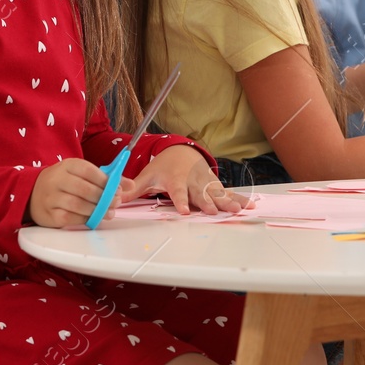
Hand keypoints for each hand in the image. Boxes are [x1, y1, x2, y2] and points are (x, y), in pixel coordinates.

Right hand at [28, 158, 112, 227]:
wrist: (33, 193)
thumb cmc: (65, 183)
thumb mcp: (81, 174)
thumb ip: (106, 178)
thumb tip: (131, 185)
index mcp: (67, 165)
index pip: (89, 171)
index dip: (106, 181)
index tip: (118, 189)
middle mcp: (57, 180)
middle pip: (85, 189)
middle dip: (105, 198)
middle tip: (116, 203)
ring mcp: (50, 197)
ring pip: (78, 205)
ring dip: (97, 210)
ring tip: (109, 212)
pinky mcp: (48, 214)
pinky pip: (69, 218)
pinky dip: (84, 219)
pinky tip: (93, 218)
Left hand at [124, 144, 252, 214]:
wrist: (182, 152)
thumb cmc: (163, 167)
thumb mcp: (147, 175)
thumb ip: (133, 188)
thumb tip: (114, 197)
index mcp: (176, 180)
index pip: (178, 192)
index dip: (181, 201)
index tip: (185, 211)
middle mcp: (193, 181)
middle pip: (201, 194)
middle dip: (209, 203)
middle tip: (215, 212)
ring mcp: (206, 183)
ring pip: (217, 193)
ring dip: (228, 201)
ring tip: (238, 210)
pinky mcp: (215, 185)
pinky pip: (228, 192)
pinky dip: (239, 198)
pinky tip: (250, 205)